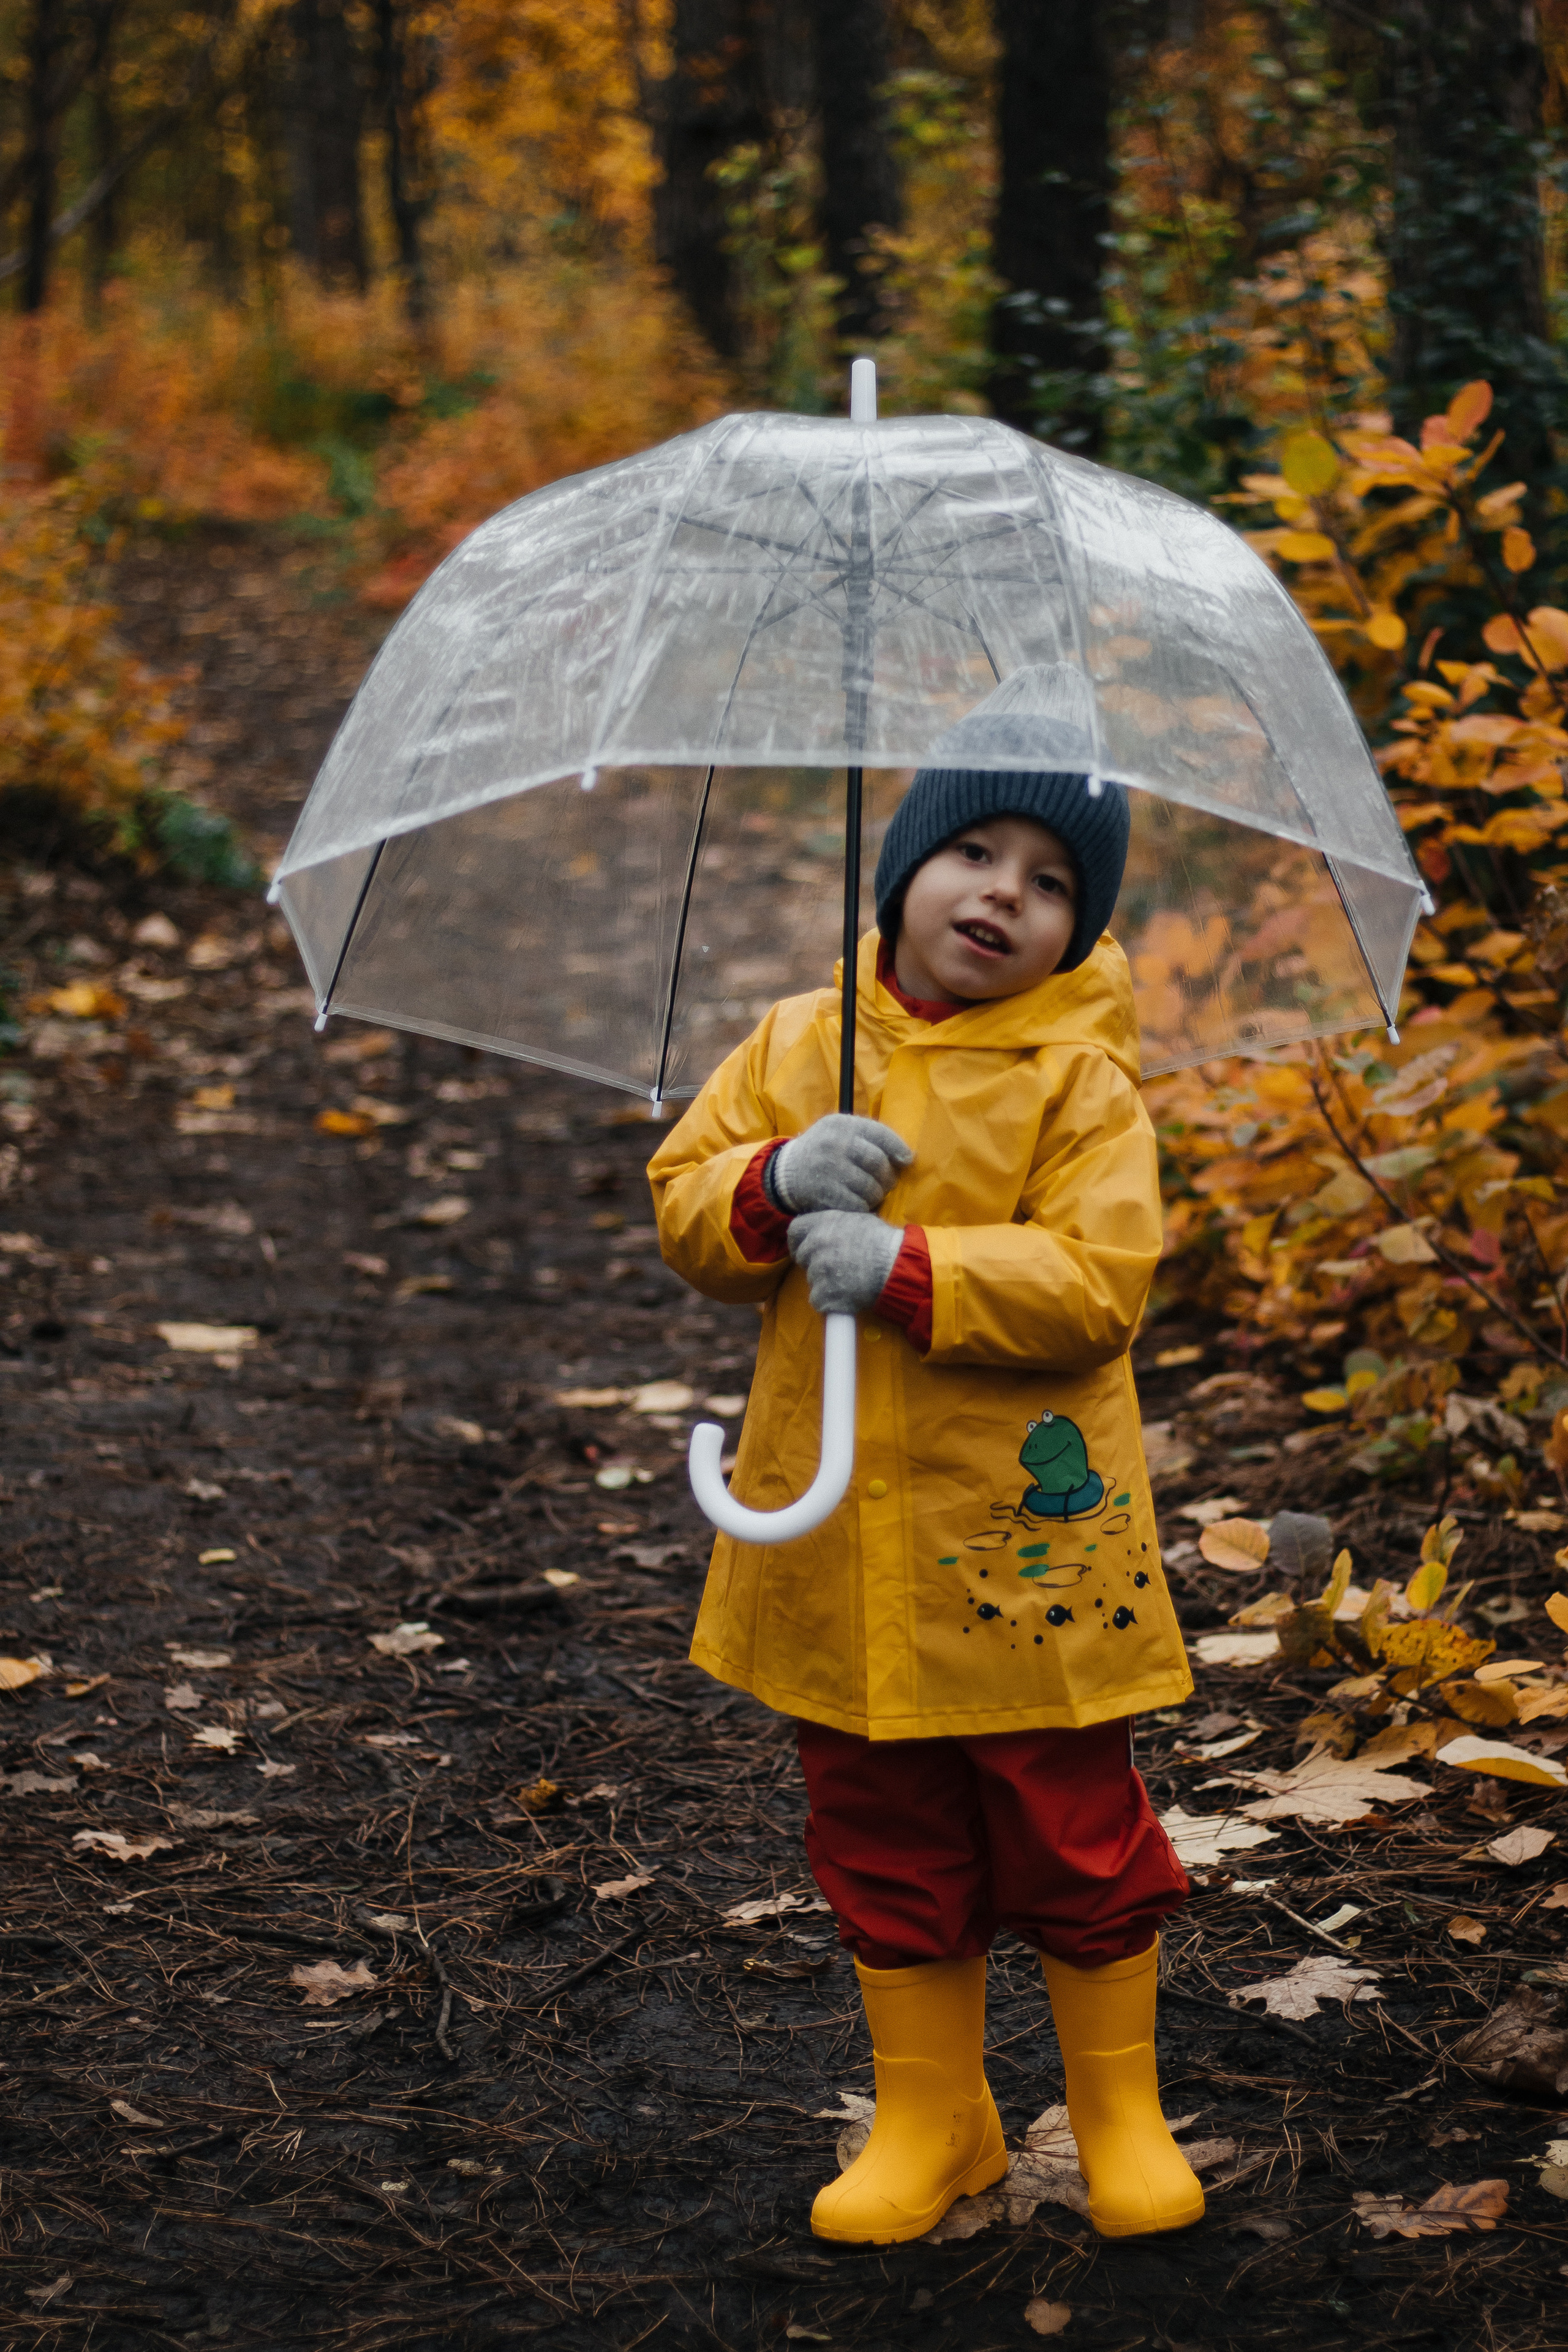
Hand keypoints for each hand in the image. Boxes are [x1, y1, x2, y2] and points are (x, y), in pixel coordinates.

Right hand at [769, 1113, 912, 1214]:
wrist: (785, 1171)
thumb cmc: (822, 1150)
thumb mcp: (839, 1131)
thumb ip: (869, 1137)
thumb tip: (906, 1156)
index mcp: (842, 1125)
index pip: (880, 1134)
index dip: (898, 1148)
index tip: (906, 1160)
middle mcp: (835, 1144)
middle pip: (878, 1163)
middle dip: (888, 1177)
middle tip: (885, 1183)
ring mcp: (829, 1169)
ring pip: (871, 1188)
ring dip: (876, 1195)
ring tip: (869, 1193)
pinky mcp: (825, 1194)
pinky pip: (857, 1205)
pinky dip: (862, 1207)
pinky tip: (856, 1203)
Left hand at [788, 1211, 903, 1315]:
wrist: (896, 1267)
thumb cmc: (884, 1242)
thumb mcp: (858, 1221)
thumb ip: (835, 1226)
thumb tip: (828, 1232)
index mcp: (824, 1223)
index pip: (795, 1230)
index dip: (799, 1242)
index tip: (806, 1250)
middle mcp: (816, 1244)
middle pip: (803, 1257)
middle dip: (815, 1263)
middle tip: (836, 1268)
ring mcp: (818, 1270)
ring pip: (812, 1280)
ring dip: (825, 1283)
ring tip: (849, 1281)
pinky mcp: (823, 1295)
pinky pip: (819, 1300)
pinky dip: (830, 1302)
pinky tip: (848, 1296)